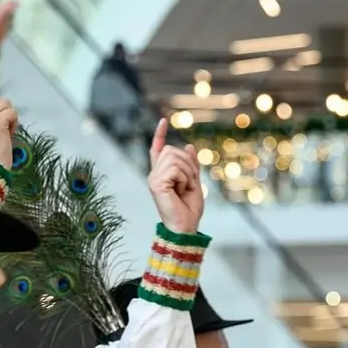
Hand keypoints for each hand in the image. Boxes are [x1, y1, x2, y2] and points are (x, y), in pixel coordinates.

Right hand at [146, 118, 203, 234]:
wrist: (186, 227)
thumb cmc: (189, 209)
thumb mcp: (194, 182)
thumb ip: (191, 165)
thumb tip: (189, 146)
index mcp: (162, 174)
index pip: (158, 150)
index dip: (159, 134)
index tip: (163, 121)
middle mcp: (155, 174)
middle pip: (172, 150)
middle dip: (188, 163)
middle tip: (190, 182)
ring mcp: (153, 178)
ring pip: (174, 157)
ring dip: (187, 171)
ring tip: (186, 187)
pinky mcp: (156, 183)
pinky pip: (175, 168)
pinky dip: (184, 178)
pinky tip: (181, 190)